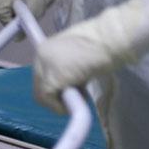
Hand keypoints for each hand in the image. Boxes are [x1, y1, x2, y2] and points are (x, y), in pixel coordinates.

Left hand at [31, 0, 148, 108]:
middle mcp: (40, 55)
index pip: (41, 74)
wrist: (109, 41)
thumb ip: (68, 68)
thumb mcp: (78, 55)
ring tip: (80, 98)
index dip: (55, 87)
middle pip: (39, 86)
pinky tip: (77, 103)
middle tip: (76, 97)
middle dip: (56, 96)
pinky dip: (60, 107)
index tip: (70, 90)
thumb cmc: (102, 46)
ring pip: (42, 95)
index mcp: (46, 47)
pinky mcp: (51, 79)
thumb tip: (68, 84)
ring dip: (59, 103)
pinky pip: (49, 100)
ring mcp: (44, 66)